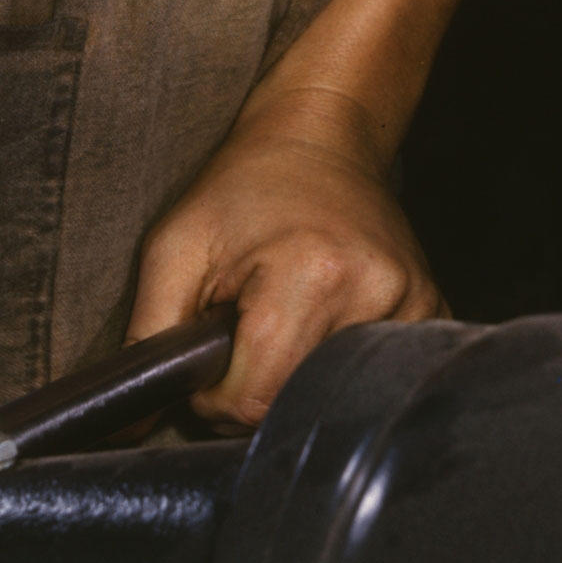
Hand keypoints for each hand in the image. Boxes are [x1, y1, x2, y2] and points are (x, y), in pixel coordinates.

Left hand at [128, 86, 443, 424]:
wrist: (319, 136)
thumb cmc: (241, 188)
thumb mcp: (174, 248)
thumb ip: (147, 338)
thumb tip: (129, 426)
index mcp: (311, 273)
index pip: (252, 402)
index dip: (214, 395)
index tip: (213, 347)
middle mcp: (375, 292)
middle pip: (293, 403)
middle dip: (254, 388)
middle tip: (245, 331)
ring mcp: (415, 303)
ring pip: (332, 397)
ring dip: (294, 377)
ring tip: (284, 320)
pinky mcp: (432, 309)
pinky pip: (371, 378)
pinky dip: (334, 365)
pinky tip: (323, 321)